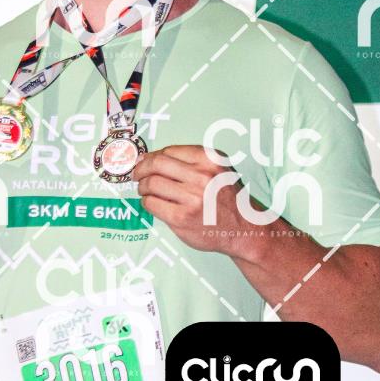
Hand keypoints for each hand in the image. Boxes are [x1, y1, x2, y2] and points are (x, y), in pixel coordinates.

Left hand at [132, 144, 251, 255]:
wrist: (243, 229)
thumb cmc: (226, 198)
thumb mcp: (217, 169)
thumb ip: (190, 161)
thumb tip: (151, 158)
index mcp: (209, 159)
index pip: (169, 151)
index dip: (152, 155)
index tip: (145, 160)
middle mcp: (201, 176)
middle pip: (156, 164)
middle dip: (141, 168)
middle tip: (136, 173)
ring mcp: (191, 198)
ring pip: (151, 183)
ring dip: (142, 186)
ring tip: (144, 189)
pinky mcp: (182, 217)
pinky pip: (152, 204)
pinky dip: (146, 202)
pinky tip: (151, 203)